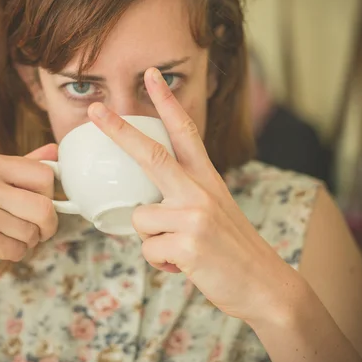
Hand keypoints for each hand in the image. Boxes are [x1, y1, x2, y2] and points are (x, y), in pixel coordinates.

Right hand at [0, 145, 59, 282]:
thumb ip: (20, 166)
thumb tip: (55, 151)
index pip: (44, 174)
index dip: (50, 195)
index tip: (42, 206)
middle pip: (45, 206)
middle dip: (47, 225)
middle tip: (36, 231)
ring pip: (33, 232)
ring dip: (27, 242)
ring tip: (6, 238)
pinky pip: (19, 250)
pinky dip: (14, 254)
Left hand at [88, 68, 301, 322]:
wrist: (265, 285)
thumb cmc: (231, 249)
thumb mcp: (215, 210)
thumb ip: (182, 198)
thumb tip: (143, 205)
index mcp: (207, 179)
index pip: (186, 132)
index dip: (167, 102)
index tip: (152, 76)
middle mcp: (201, 191)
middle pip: (152, 154)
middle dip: (119, 130)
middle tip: (96, 110)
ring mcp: (195, 216)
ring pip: (140, 219)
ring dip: (152, 240)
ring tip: (179, 249)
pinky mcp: (188, 244)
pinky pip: (148, 250)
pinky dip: (160, 262)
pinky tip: (184, 264)